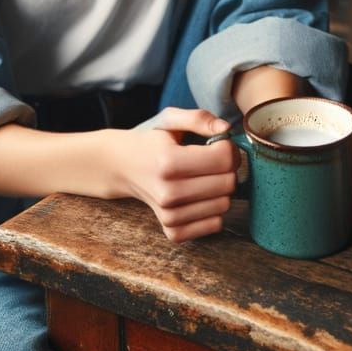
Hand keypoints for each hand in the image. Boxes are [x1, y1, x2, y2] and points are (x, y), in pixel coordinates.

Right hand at [110, 107, 240, 242]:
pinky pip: (214, 225)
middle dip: (227, 168)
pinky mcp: (172, 231)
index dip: (229, 148)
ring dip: (221, 189)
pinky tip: (201, 196)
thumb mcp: (170, 120)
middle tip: (212, 160)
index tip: (218, 143)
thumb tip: (226, 129)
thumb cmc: (151, 142)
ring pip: (224, 205)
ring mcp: (169, 215)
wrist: (122, 167)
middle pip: (228, 183)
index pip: (224, 159)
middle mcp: (169, 193)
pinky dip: (214, 210)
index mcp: (169, 161)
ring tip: (204, 177)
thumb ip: (199, 118)